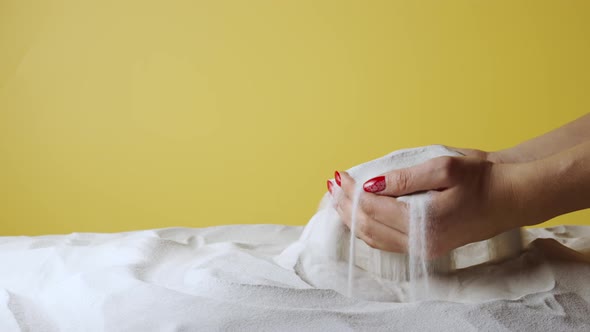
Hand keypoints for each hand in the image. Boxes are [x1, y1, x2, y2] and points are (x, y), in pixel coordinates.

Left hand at [332, 156, 525, 257]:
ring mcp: (423, 249)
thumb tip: (369, 184)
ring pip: (373, 238)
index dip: (351, 192)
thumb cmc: (482, 179)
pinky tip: (358, 215)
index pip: (373, 209)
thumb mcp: (444, 168)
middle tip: (332, 185)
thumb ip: (404, 178)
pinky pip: (386, 242)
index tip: (339, 175)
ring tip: (337, 200)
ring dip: (352, 218)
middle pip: (368, 226)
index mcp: (424, 223)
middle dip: (346, 205)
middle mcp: (421, 243)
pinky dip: (367, 228)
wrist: (510, 197)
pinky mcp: (426, 248)